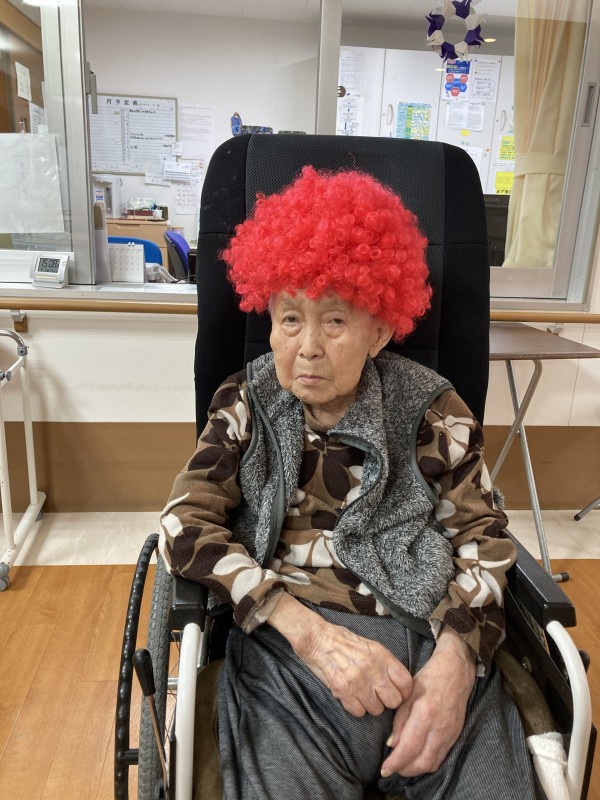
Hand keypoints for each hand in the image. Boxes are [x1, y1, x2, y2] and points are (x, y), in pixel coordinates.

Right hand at [268, 594, 411, 716]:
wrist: (317, 639)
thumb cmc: (344, 641)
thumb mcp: (371, 646)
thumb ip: (386, 664)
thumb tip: (399, 684)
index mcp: (382, 655)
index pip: (406, 683)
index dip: (403, 692)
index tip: (397, 693)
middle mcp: (373, 669)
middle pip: (394, 700)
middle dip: (386, 701)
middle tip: (377, 695)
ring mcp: (358, 681)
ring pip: (377, 710)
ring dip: (369, 705)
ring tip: (361, 693)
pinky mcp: (343, 691)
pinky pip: (359, 712)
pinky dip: (355, 707)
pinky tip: (350, 696)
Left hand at [380, 628, 475, 777]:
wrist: (456, 671)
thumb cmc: (429, 678)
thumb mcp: (408, 694)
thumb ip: (399, 721)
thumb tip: (392, 744)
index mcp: (425, 713)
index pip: (409, 748)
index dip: (395, 762)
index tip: (384, 769)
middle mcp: (439, 727)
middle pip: (422, 762)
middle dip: (404, 770)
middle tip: (391, 768)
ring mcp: (450, 733)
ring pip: (432, 763)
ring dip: (416, 770)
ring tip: (402, 766)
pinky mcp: (455, 735)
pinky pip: (441, 757)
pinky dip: (427, 763)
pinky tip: (417, 759)